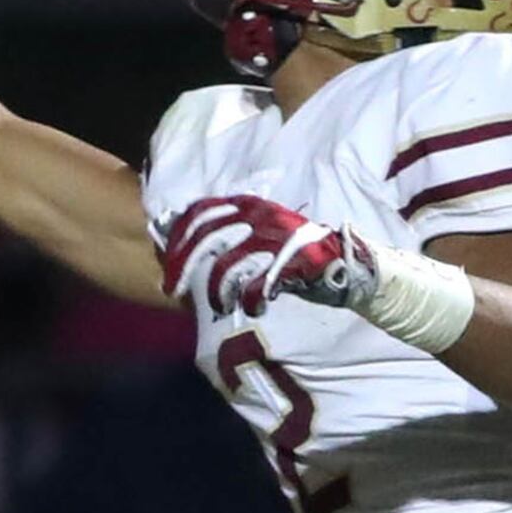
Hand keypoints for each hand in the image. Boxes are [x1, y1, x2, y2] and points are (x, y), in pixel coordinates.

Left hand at [156, 193, 381, 318]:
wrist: (345, 264)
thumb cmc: (294, 255)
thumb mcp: (258, 237)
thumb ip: (229, 238)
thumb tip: (184, 250)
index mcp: (249, 205)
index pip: (202, 211)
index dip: (179, 234)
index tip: (166, 260)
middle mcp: (261, 215)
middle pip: (208, 236)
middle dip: (185, 264)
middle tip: (173, 289)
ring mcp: (278, 236)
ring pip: (229, 262)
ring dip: (217, 288)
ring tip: (218, 304)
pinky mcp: (294, 260)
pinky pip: (259, 282)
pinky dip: (251, 298)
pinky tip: (252, 308)